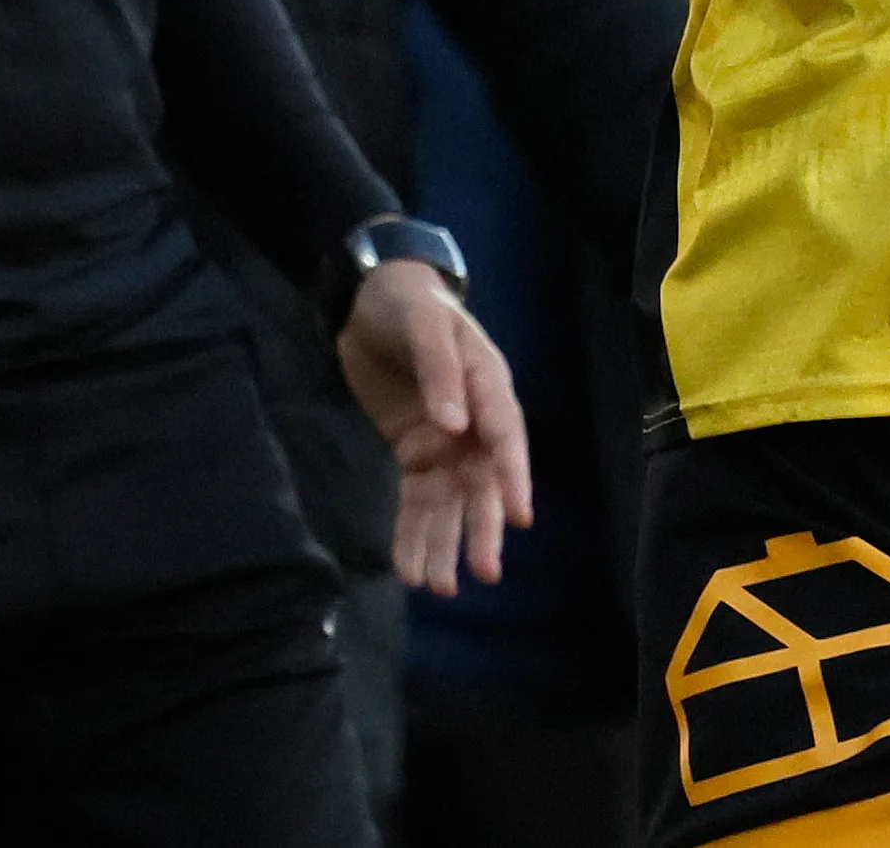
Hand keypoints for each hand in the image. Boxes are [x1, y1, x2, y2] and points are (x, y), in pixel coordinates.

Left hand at [337, 259, 532, 594]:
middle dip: (482, 527)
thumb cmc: (410, 305)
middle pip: (481, 482)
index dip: (513, 476)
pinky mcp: (414, 455)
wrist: (370, 302)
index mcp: (487, 386)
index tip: (519, 516)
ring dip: (445, 544)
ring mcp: (444, 444)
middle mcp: (472, 424)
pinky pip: (416, 502)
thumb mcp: (424, 325)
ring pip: (449, 503)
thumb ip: (439, 370)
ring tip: (437, 586)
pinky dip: (412, 535)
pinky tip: (409, 570)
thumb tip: (453, 423)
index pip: (504, 435)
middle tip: (484, 572)